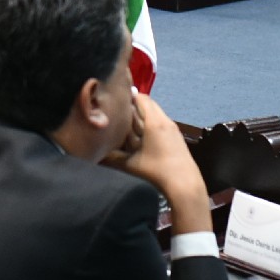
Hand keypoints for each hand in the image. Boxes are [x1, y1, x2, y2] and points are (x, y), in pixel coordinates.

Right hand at [101, 94, 210, 232]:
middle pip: (149, 104)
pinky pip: (161, 122)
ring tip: (129, 122)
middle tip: (120, 111)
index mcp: (154, 122)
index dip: (128, 96)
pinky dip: (151, 123)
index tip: (116, 99)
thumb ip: (111, 157)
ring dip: (143, 115)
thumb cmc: (156, 171)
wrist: (184, 183)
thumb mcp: (130, 164)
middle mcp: (165, 120)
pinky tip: (143, 135)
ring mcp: (173, 128)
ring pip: (156, 113)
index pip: (141, 98)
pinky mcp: (177, 136)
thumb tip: (95, 154)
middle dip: (134, 105)